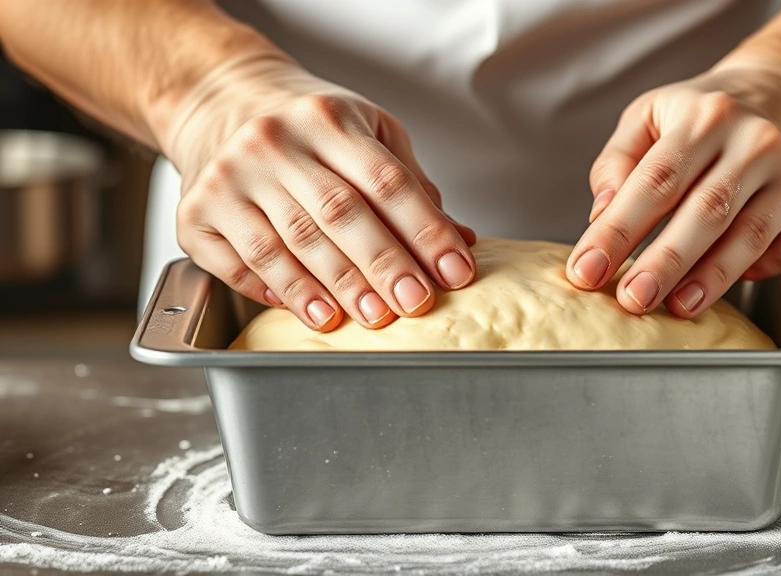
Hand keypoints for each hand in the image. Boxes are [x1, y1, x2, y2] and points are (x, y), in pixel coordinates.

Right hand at [159, 54, 476, 331]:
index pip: (386, 180)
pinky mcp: (196, 211)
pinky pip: (240, 263)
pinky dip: (279, 291)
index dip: (425, 230)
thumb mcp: (367, 132)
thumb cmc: (308, 128)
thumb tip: (458, 241)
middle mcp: (273, 142)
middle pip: (338, 213)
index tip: (454, 271)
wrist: (222, 104)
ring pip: (289, 243)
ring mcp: (229, 176)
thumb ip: (410, 185)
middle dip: (383, 265)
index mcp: (327, 119)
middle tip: (415, 303)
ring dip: (334, 287)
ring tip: (370, 317)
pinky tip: (312, 311)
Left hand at [567, 57, 780, 317]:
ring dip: (711, 278)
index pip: (655, 180)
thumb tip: (601, 214)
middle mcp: (755, 141)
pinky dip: (760, 271)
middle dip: (665, 262)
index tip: (587, 269)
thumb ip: (616, 161)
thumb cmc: (704, 116)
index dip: (619, 229)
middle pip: (705, 211)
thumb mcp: (650, 114)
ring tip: (676, 307)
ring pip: (750, 235)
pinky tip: (727, 284)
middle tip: (631, 300)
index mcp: (704, 116)